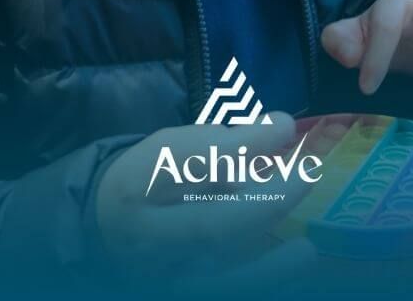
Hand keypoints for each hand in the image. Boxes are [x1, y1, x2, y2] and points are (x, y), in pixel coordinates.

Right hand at [94, 112, 318, 291]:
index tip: (283, 126)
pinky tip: (293, 266)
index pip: (192, 162)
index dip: (242, 145)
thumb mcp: (173, 149)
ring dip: (268, 261)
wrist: (105, 228)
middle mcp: (147, 234)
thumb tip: (281, 129)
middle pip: (207, 226)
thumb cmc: (152, 180)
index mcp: (138, 182)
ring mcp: (163, 272)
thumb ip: (223, 142)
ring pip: (219, 274)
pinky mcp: (181, 291)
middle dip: (264, 202)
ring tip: (306, 246)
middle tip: (307, 176)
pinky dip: (261, 281)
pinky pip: (226, 289)